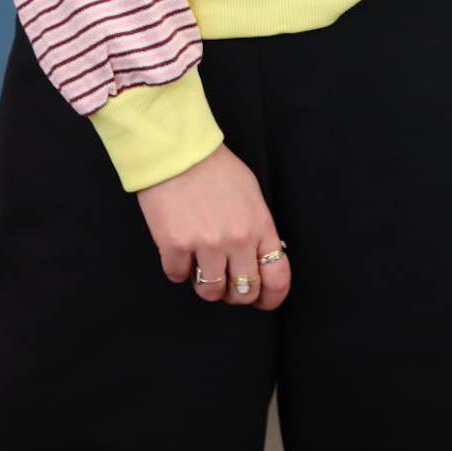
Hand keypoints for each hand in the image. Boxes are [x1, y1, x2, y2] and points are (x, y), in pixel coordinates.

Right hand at [136, 144, 290, 311]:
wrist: (176, 150)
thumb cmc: (214, 167)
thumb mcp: (250, 194)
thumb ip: (257, 227)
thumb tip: (257, 256)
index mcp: (259, 226)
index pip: (277, 278)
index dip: (271, 297)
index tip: (262, 300)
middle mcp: (237, 240)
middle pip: (244, 292)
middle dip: (235, 293)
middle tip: (226, 282)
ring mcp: (205, 245)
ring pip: (211, 292)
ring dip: (206, 285)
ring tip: (200, 266)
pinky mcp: (174, 246)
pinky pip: (177, 276)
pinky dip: (177, 269)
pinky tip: (178, 251)